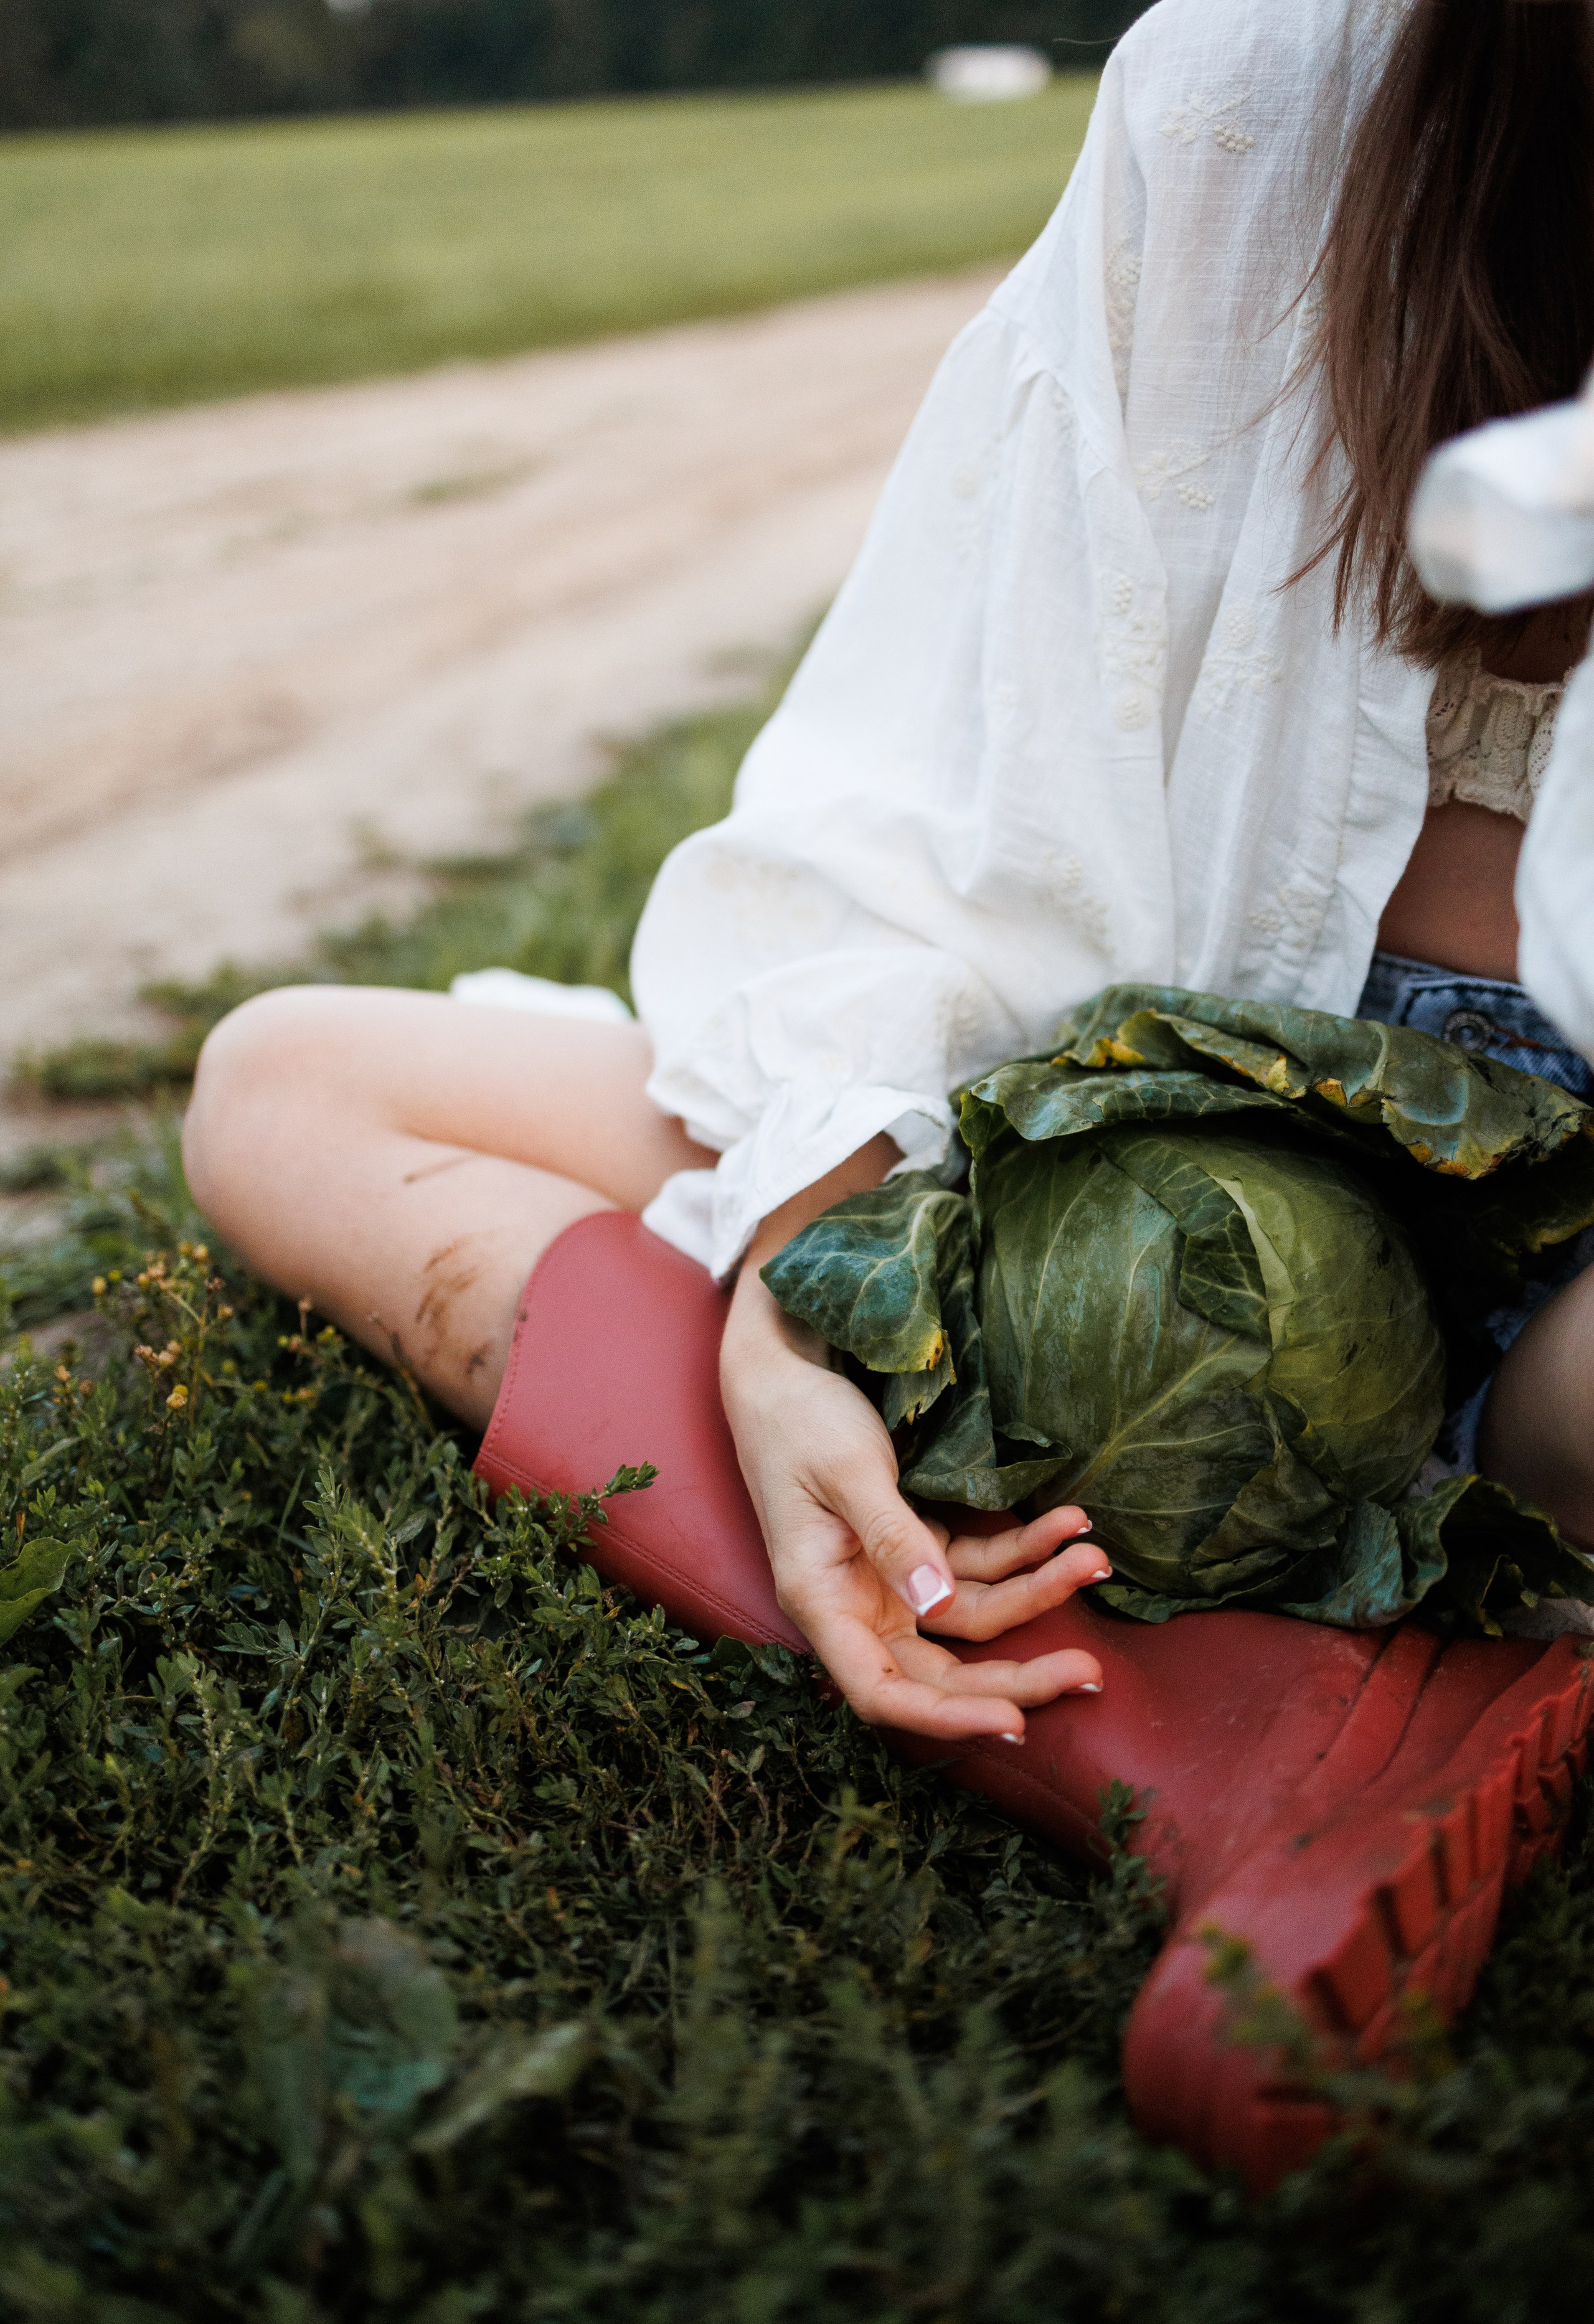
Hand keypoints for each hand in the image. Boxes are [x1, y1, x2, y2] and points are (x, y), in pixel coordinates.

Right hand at [721, 1268, 1107, 1742]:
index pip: (883, 1692)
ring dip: (1036, 1592)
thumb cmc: (799, 1420)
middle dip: (1019, 1676)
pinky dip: (1024, 1548)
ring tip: (1094, 1558)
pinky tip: (1067, 1524)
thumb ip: (893, 1538)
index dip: (947, 1718)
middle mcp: (859, 1605)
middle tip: (1090, 1672)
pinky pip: (981, 1564)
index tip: (1014, 1720)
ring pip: (974, 1616)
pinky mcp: (919, 1546)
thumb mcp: (846, 1471)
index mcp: (823, 1602)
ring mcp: (892, 1579)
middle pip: (943, 1671)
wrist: (785, 1371)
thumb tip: (937, 1607)